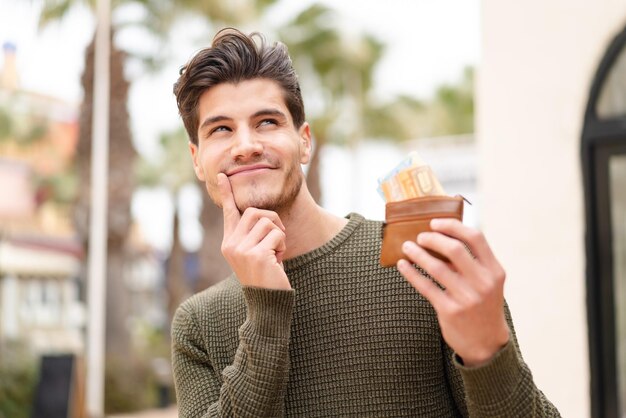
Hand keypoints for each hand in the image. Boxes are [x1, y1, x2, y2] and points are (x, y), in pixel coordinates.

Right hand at [218, 173, 290, 289]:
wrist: (267, 302)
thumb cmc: (266, 276)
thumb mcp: (256, 253)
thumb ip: (253, 234)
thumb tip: (259, 213)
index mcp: (229, 243)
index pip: (229, 212)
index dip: (227, 192)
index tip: (223, 176)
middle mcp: (231, 244)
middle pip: (255, 212)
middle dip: (273, 221)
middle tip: (277, 239)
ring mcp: (242, 249)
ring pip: (268, 222)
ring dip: (279, 235)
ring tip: (275, 253)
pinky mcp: (256, 254)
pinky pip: (277, 234)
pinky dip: (282, 245)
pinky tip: (277, 261)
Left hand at [397, 218, 509, 366]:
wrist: (487, 344)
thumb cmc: (483, 305)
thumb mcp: (488, 282)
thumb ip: (472, 261)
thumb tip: (443, 236)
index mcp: (494, 270)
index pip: (475, 238)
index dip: (453, 226)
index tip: (435, 223)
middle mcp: (483, 282)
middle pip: (454, 249)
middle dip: (432, 238)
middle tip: (420, 237)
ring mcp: (467, 298)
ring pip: (436, 267)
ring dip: (417, 253)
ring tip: (407, 247)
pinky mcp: (450, 311)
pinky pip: (425, 286)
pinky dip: (411, 273)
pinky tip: (403, 265)